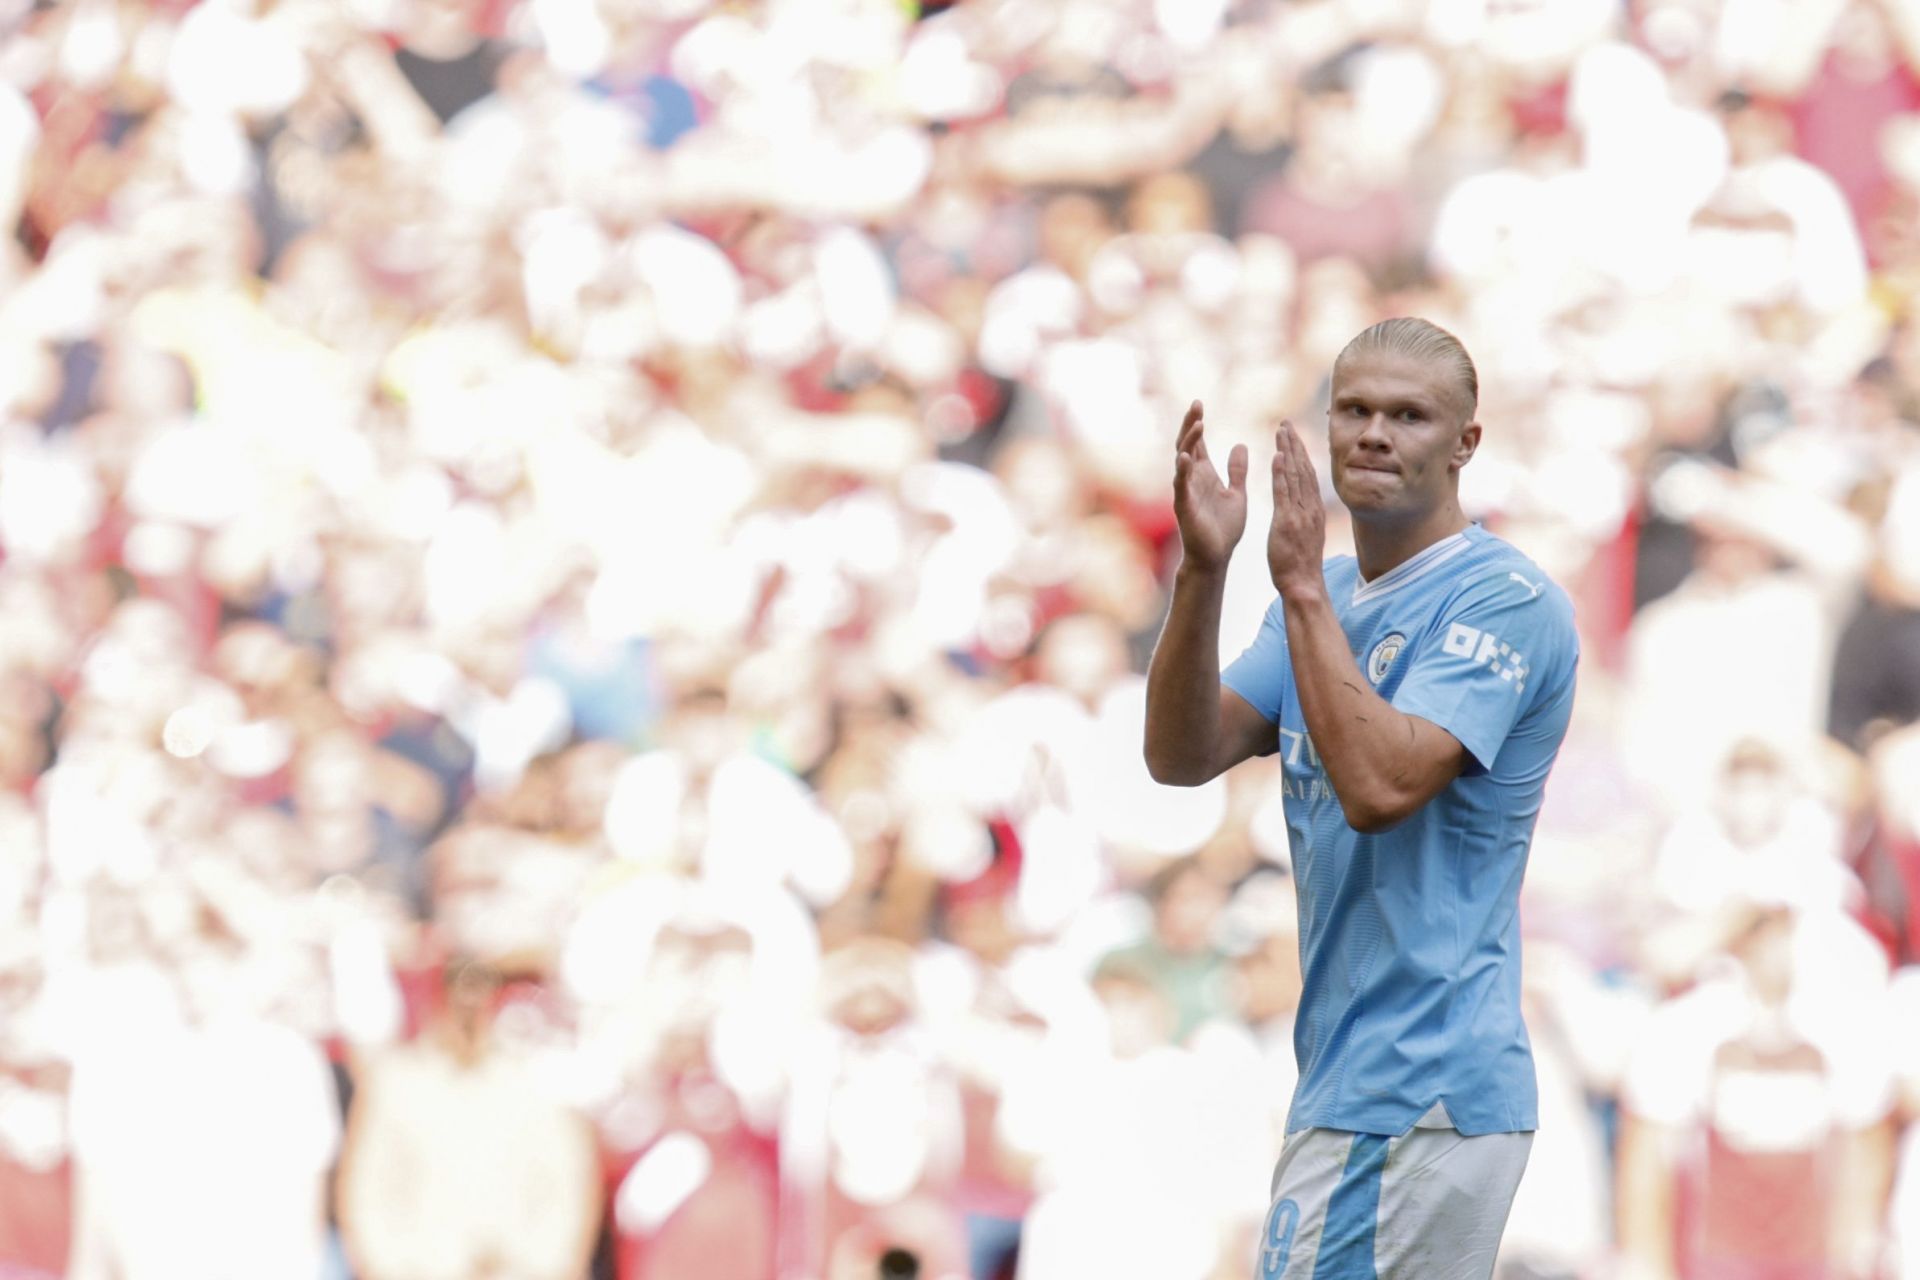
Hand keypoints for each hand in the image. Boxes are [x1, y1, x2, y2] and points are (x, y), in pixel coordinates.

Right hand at [1171, 400, 1247, 572]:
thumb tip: (1240, 445)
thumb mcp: (1236, 493)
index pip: (1197, 443)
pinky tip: (1185, 457)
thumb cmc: (1224, 528)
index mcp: (1204, 474)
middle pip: (1186, 445)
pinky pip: (1181, 485)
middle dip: (1190, 425)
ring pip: (1182, 460)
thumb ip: (1237, 471)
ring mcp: (1185, 491)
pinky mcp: (1184, 506)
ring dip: (1188, 442)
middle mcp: (1191, 479)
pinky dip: (1182, 471)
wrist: (1216, 556)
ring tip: (1197, 424)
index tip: (1199, 403)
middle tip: (1196, 405)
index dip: (1196, 423)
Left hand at [1267, 421, 1325, 597]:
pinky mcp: (1288, 522)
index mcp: (1313, 510)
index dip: (1301, 453)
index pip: (1308, 475)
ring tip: (1281, 431)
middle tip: (1286, 423)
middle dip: (1295, 444)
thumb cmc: (1300, 564)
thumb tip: (1303, 507)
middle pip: (1304, 469)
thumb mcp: (1306, 535)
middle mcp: (1310, 508)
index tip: (1293, 436)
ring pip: (1296, 476)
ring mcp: (1300, 514)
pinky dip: (1281, 474)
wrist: (1303, 584)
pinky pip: (1284, 494)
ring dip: (1288, 451)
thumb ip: (1304, 517)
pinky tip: (1277, 456)